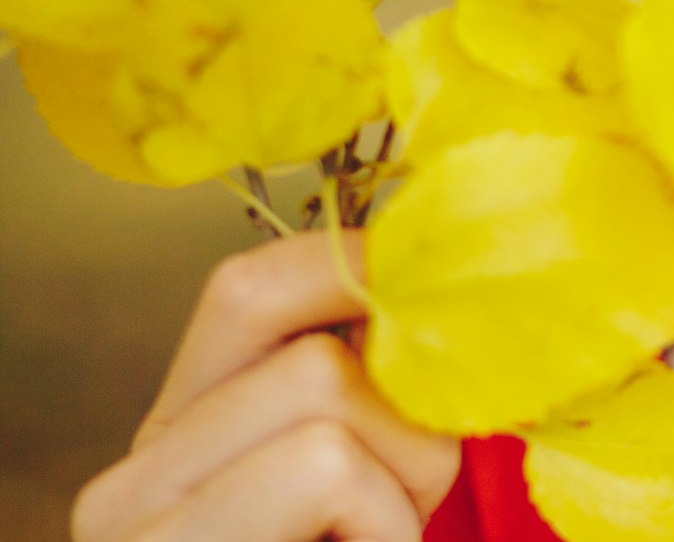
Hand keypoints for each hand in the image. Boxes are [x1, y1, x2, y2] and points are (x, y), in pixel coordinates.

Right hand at [72, 231, 459, 541]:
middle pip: (313, 357)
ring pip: (328, 402)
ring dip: (406, 484)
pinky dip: (391, 528)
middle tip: (401, 500)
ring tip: (378, 538)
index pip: (246, 289)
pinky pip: (331, 472)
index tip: (433, 295)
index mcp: (174, 439)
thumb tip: (433, 268)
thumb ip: (364, 385)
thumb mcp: (358, 474)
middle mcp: (131, 480)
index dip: (355, 270)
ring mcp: (141, 527)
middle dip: (406, 425)